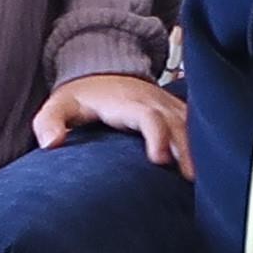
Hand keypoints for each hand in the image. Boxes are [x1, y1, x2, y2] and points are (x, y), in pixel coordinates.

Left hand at [32, 70, 190, 173]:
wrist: (100, 74)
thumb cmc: (79, 98)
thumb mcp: (57, 106)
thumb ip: (48, 123)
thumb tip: (52, 144)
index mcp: (126, 102)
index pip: (148, 117)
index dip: (157, 137)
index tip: (159, 161)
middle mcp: (152, 101)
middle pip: (177, 123)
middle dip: (186, 149)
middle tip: (190, 178)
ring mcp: (167, 104)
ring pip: (190, 123)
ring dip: (197, 148)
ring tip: (199, 177)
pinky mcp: (175, 109)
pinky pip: (194, 123)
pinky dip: (201, 141)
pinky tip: (204, 163)